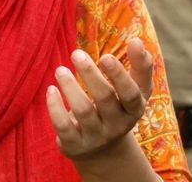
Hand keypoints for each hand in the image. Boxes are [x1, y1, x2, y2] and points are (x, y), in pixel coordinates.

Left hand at [46, 38, 152, 162]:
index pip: (130, 94)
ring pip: (83, 111)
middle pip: (105, 98)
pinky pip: (63, 126)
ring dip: (70, 86)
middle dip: (90, 74)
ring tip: (60, 70)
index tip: (105, 56)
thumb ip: (141, 66)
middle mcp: (117, 125)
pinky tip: (51, 89)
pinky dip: (55, 107)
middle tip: (77, 53)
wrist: (104, 151)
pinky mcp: (75, 145)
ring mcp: (95, 136)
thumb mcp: (136, 91)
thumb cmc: (119, 108)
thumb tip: (137, 40)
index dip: (119, 75)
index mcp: (133, 109)